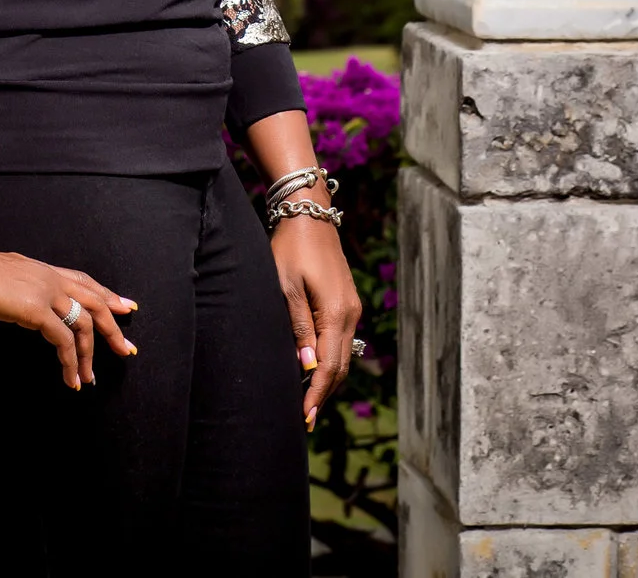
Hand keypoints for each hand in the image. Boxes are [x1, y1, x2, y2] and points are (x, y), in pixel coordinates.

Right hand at [0, 240, 138, 389]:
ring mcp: (44, 293)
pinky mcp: (37, 311)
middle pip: (93, 299)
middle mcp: (47, 277)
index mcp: (35, 269)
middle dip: (114, 324)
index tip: (121, 306)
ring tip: (91, 378)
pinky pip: (64, 341)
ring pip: (86, 322)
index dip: (101, 294)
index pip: (79, 279)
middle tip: (126, 347)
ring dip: (93, 352)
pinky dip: (71, 363)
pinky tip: (71, 381)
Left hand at [272, 212, 361, 430]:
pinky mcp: (346, 304)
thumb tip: (308, 367)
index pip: (329, 367)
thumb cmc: (290, 249)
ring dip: (328, 380)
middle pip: (341, 367)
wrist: (309, 216)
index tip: (305, 419)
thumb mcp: (286, 287)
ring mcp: (351, 309)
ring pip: (343, 355)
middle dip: (324, 394)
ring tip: (309, 403)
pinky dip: (330, 361)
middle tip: (306, 420)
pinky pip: (341, 341)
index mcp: (336, 313)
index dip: (317, 395)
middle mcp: (350, 315)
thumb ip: (298, 327)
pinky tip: (314, 371)